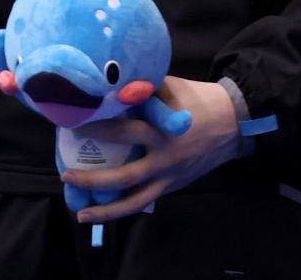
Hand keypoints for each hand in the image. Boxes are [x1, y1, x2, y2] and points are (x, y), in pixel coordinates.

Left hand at [63, 76, 242, 222]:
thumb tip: (107, 86)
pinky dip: (126, 209)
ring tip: (81, 214)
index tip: (73, 125)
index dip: (97, 129)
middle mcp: (165, 159)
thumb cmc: (196, 99)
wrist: (233, 122)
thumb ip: (141, 89)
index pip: (123, 132)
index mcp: (162, 131)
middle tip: (67, 175)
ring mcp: (170, 177)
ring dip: (107, 210)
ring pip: (135, 201)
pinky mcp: (174, 186)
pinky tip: (106, 213)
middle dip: (93, 179)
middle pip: (123, 177)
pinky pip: (146, 201)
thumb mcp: (169, 87)